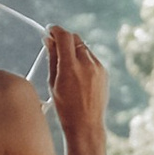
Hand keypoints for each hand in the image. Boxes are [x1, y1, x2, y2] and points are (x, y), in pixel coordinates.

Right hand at [46, 24, 106, 142]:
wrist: (86, 124)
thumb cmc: (65, 107)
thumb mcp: (53, 82)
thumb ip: (52, 58)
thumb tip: (48, 40)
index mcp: (71, 67)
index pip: (64, 37)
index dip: (55, 30)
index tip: (49, 30)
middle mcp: (87, 64)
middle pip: (75, 38)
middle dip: (64, 39)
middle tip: (55, 45)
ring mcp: (98, 68)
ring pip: (84, 47)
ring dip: (74, 49)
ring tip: (66, 64)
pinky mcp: (104, 72)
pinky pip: (92, 58)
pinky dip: (83, 59)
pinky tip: (77, 73)